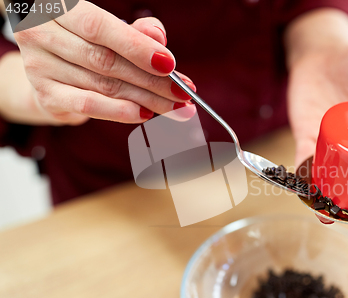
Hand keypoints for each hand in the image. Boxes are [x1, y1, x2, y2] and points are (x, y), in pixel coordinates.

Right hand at [0, 1, 195, 125]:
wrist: (49, 66)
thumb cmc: (85, 42)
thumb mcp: (108, 29)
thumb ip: (133, 31)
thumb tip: (158, 37)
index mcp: (58, 8)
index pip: (99, 28)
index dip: (137, 47)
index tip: (170, 65)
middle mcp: (42, 34)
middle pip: (106, 61)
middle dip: (153, 80)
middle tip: (184, 93)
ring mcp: (39, 67)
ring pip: (103, 85)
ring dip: (146, 99)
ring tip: (175, 107)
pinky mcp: (46, 95)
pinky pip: (88, 105)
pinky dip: (120, 112)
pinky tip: (145, 114)